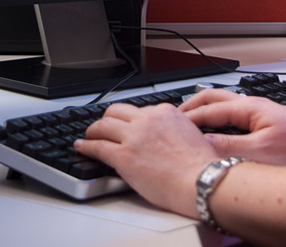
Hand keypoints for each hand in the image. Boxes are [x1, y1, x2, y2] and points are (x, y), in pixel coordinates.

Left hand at [75, 102, 216, 217]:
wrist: (198, 180)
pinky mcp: (123, 156)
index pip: (140, 110)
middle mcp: (147, 119)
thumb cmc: (198, 164)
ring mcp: (134, 136)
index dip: (131, 119)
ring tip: (90, 135)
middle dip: (109, 118)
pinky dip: (86, 145)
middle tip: (104, 126)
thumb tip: (166, 133)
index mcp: (165, 111)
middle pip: (117, 111)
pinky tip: (82, 146)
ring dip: (94, 130)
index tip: (127, 125)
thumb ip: (174, 127)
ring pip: (103, 125)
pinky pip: (97, 146)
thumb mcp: (190, 132)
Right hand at [180, 89, 285, 164]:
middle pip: (216, 97)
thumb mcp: (260, 154)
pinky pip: (236, 116)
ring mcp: (262, 113)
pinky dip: (220, 121)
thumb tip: (202, 145)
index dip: (186, 117)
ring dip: (207, 112)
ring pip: (226, 106)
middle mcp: (255, 105)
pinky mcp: (269, 124)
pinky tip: (219, 135)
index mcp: (250, 107)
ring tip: (190, 124)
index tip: (168, 124)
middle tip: (173, 117)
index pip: (209, 108)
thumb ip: (228, 148)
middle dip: (193, 105)